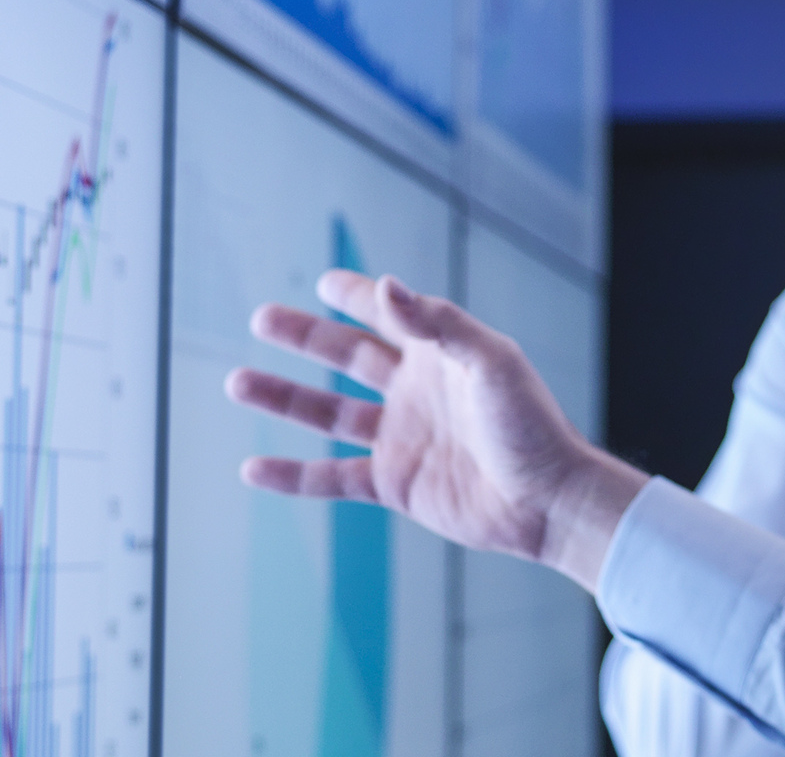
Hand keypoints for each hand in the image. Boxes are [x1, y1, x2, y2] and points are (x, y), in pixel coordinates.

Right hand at [229, 270, 650, 589]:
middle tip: (261, 318)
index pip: (390, 313)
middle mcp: (416, 392)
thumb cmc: (532, 427)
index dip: (359, 296)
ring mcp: (402, 438)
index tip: (326, 282)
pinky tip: (252, 469)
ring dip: (284, 398)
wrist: (548, 503)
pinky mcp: (395, 484)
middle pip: (348, 357)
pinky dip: (293, 474)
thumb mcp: (490, 363)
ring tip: (237, 381)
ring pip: (329, 414)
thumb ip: (438, 323)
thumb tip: (386, 285)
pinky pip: (332, 477)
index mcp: (440, 355)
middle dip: (305, 337)